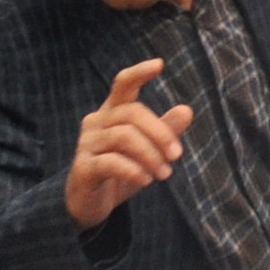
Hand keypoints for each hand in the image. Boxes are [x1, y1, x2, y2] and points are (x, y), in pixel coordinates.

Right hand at [66, 60, 195, 229]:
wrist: (88, 204)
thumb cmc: (119, 171)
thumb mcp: (147, 152)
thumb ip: (164, 131)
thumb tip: (186, 110)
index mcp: (112, 112)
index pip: (123, 84)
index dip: (139, 73)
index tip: (159, 64)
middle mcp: (96, 122)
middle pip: (132, 113)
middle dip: (160, 132)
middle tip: (177, 156)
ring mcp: (87, 144)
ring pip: (123, 137)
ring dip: (150, 155)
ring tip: (165, 173)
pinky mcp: (82, 168)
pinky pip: (110, 162)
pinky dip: (132, 170)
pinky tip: (146, 180)